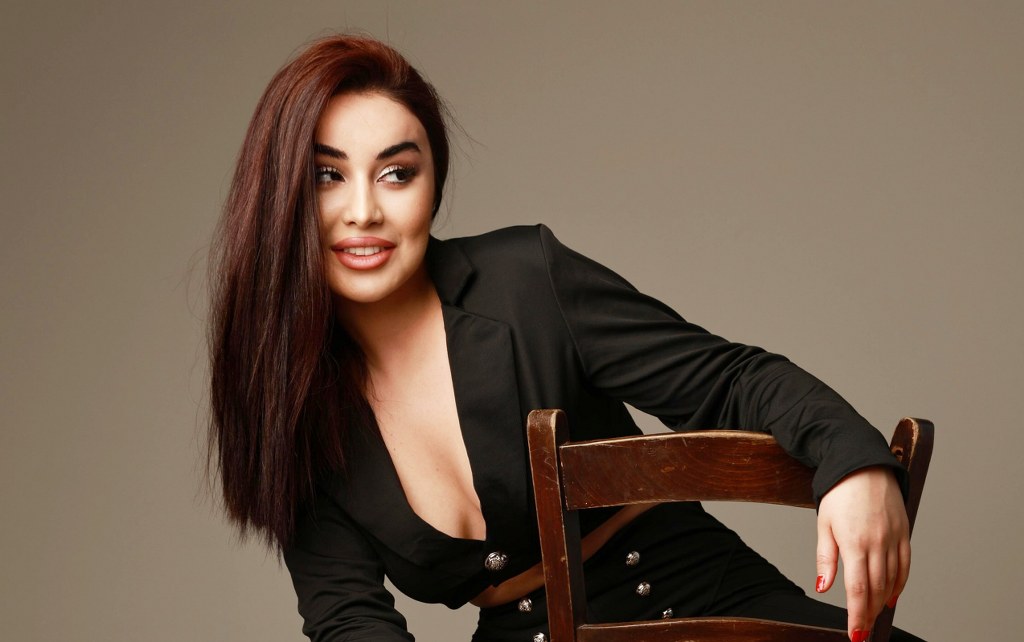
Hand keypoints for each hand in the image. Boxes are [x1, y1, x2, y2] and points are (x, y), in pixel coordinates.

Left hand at [816, 466, 909, 641]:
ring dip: (882, 602)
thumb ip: (825, 558)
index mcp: (854, 542)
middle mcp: (877, 543)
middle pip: (876, 589)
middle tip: (862, 631)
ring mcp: (894, 539)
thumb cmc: (839, 493)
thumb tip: (823, 587)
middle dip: (868, 614)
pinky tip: (890, 596)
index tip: (855, 634)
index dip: (857, 615)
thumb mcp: (824, 524)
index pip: (858, 589)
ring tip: (872, 616)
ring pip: (892, 581)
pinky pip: (905, 566)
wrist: (863, 466)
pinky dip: (899, 584)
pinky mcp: (905, 533)